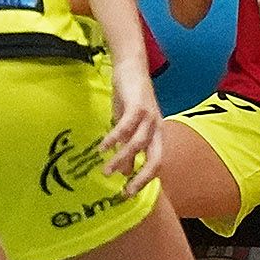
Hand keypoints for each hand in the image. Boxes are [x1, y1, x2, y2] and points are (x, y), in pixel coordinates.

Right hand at [100, 69, 164, 195]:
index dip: (145, 179)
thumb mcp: (127, 124)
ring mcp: (149, 116)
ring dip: (122, 159)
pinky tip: (102, 147)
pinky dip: (115, 138)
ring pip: (138, 144)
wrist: (131, 67)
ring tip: (106, 171)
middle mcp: (157, 128)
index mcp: (157, 134)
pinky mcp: (138, 105)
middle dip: (142, 177)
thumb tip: (124, 170)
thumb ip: (127, 146)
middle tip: (125, 192)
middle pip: (156, 159)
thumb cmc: (129, 96)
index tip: (128, 192)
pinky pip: (127, 126)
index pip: (156, 162)